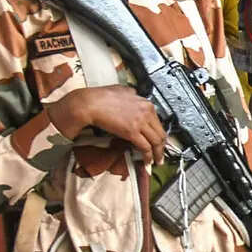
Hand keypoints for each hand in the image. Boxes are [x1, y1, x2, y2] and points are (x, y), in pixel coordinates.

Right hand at [47, 85, 166, 155]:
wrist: (89, 103)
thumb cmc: (100, 97)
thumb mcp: (122, 90)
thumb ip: (131, 94)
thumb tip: (134, 96)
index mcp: (144, 103)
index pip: (158, 121)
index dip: (159, 133)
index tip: (159, 139)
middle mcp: (146, 111)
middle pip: (161, 132)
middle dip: (162, 145)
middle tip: (161, 153)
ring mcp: (140, 121)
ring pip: (156, 141)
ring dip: (158, 153)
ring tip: (156, 160)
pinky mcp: (132, 131)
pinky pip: (145, 147)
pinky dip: (148, 156)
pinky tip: (147, 160)